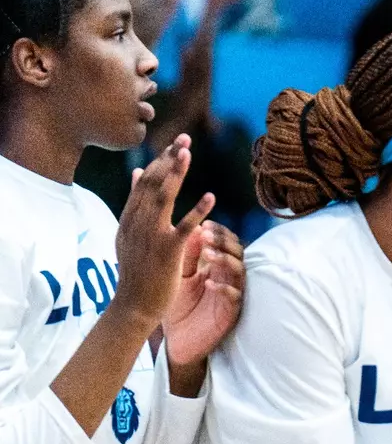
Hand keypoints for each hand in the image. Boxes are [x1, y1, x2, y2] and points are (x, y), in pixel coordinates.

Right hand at [112, 136, 216, 326]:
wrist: (134, 305)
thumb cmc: (137, 270)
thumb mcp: (128, 234)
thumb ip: (134, 204)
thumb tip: (134, 173)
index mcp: (129, 217)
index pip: (144, 181)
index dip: (160, 160)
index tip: (175, 143)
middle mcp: (137, 222)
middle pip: (151, 183)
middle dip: (167, 159)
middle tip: (184, 138)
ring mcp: (150, 236)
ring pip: (162, 198)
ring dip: (175, 173)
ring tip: (188, 153)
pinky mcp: (167, 252)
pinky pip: (183, 227)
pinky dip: (197, 211)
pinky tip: (211, 197)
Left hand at [162, 220, 244, 367]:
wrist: (175, 339)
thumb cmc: (176, 307)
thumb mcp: (177, 275)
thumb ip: (185, 254)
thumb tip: (192, 227)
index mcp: (216, 266)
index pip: (226, 243)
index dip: (219, 232)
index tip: (204, 225)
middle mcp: (228, 277)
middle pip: (238, 252)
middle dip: (224, 242)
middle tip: (207, 235)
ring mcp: (232, 293)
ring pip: (240, 271)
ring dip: (226, 260)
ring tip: (208, 255)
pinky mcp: (232, 312)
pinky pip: (235, 296)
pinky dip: (224, 287)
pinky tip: (209, 283)